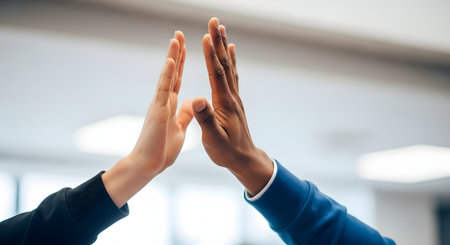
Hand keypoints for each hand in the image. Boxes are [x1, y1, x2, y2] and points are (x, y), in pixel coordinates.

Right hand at [129, 31, 192, 174]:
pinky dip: (168, 75)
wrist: (149, 167)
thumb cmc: (162, 151)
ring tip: (176, 38)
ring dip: (173, 57)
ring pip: (168, 77)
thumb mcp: (179, 130)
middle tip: (179, 34)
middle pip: (173, 73)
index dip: (181, 63)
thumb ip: (183, 115)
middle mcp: (164, 101)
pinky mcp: (158, 113)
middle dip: (177, 53)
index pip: (178, 79)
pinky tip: (172, 61)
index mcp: (170, 105)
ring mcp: (160, 105)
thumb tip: (189, 103)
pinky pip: (164, 91)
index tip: (184, 46)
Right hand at [192, 18, 272, 195]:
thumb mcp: (213, 139)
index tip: (205, 36)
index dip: (210, 55)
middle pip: (224, 64)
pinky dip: (230, 60)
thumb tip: (198, 99)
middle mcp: (232, 96)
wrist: (245, 159)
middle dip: (218, 42)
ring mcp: (234, 97)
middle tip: (214, 21)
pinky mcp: (234, 101)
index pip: (216, 74)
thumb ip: (205, 120)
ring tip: (221, 29)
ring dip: (224, 46)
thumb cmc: (227, 152)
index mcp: (224, 103)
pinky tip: (230, 51)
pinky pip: (232, 75)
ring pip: (229, 67)